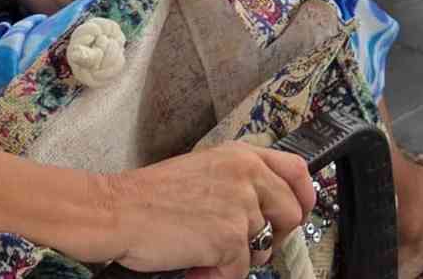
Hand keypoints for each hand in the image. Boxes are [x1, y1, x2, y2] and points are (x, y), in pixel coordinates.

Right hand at [90, 145, 315, 275]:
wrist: (118, 210)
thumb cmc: (150, 195)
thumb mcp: (203, 170)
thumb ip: (237, 182)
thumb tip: (263, 210)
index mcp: (240, 155)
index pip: (296, 170)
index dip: (304, 195)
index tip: (299, 211)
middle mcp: (247, 175)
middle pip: (290, 214)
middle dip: (271, 237)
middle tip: (240, 245)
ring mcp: (242, 207)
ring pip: (262, 248)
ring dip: (235, 258)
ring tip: (201, 250)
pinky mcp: (232, 238)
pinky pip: (239, 271)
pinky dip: (216, 275)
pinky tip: (193, 264)